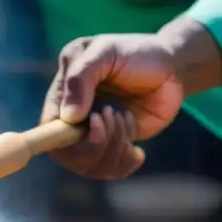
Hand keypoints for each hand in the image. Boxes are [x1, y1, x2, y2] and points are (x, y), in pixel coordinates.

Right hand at [41, 33, 184, 179]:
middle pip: (69, 155)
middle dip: (96, 143)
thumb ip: (80, 77)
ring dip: (115, 145)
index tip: (95, 119)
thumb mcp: (106, 51)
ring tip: (127, 117)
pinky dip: (126, 160)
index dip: (65, 136)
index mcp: (62, 93)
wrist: (173, 67)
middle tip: (116, 114)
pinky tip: (137, 148)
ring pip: (91, 165)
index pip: (48, 129)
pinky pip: (111, 170)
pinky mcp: (114, 147)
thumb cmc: (137, 52)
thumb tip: (68, 117)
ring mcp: (93, 135)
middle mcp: (73, 118)